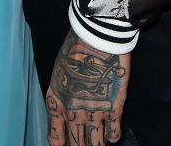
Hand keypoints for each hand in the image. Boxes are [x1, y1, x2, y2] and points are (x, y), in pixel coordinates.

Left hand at [46, 30, 130, 144]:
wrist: (94, 36)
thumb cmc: (75, 48)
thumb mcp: (59, 72)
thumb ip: (61, 94)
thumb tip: (67, 110)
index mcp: (56, 103)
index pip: (56, 137)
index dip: (61, 144)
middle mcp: (73, 112)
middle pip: (77, 144)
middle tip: (84, 144)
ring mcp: (93, 112)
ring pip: (95, 143)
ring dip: (97, 144)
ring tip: (99, 143)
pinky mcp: (113, 108)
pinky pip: (113, 133)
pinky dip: (113, 136)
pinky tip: (112, 135)